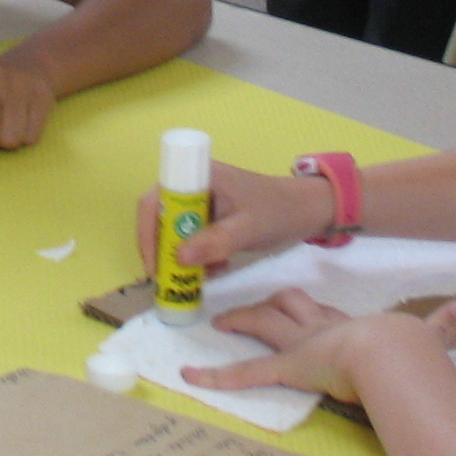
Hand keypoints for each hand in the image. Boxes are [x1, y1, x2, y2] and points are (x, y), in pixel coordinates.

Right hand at [132, 157, 338, 276]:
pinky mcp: (211, 218)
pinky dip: (197, 258)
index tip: (155, 266)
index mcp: (198, 177)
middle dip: (164, 251)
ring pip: (174, 232)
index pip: (154, 202)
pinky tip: (215, 269)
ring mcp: (201, 203)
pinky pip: (191, 239)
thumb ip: (216, 242)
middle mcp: (193, 187)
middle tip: (170, 279)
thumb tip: (178, 258)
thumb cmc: (278, 211)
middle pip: (160, 219)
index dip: (147, 234)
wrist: (308, 211)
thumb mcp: (247, 228)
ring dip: (181, 257)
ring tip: (198, 278)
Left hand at [179, 288, 455, 405]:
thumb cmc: (409, 348)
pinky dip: (216, 378)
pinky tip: (189, 378)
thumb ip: (444, 325)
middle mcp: (320, 328)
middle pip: (285, 307)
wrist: (393, 352)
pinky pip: (246, 374)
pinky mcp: (289, 367)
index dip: (305, 309)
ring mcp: (301, 345)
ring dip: (239, 324)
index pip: (318, 311)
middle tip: (243, 311)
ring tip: (217, 324)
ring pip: (262, 326)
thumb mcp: (430, 334)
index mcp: (348, 325)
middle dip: (263, 308)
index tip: (296, 306)